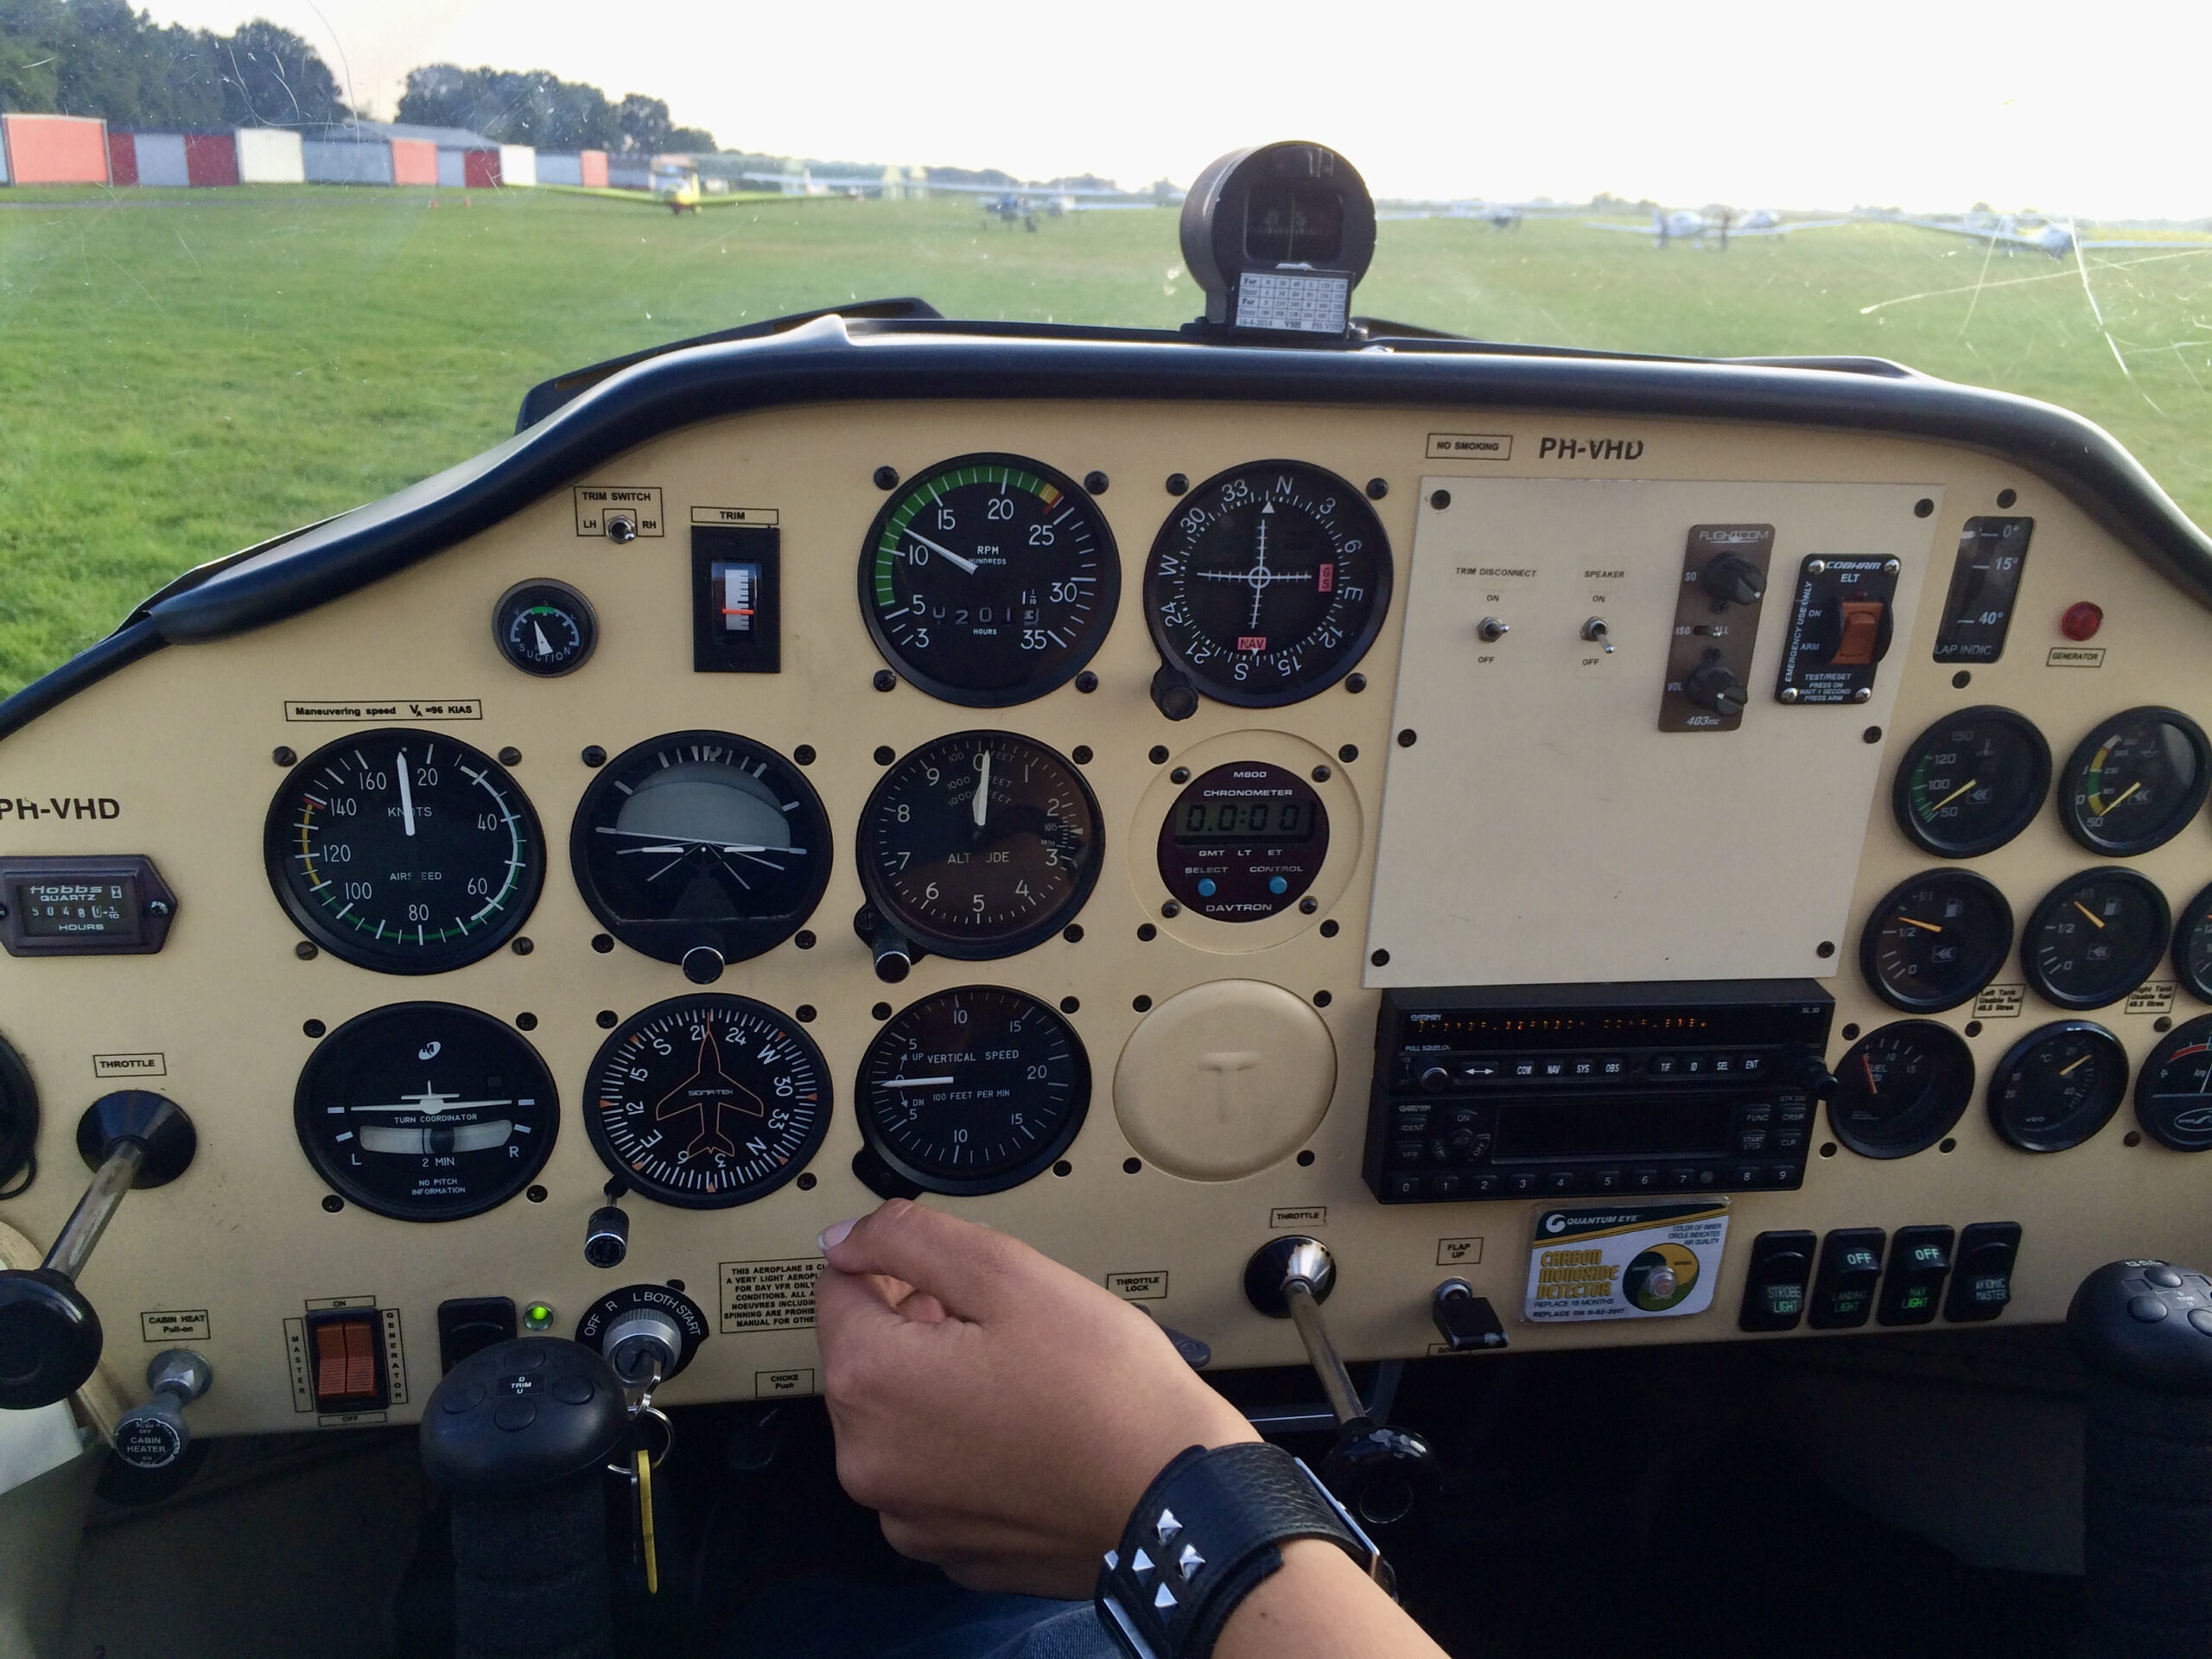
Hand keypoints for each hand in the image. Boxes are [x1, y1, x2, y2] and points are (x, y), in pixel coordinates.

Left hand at [814, 1199, 1257, 1597]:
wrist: (1178, 1500)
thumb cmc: (1106, 1386)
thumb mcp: (1009, 1272)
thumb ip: (909, 1239)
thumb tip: (842, 1239)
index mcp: (870, 1383)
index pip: (837, 1289)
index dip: (896, 1267)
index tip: (953, 1277)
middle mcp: (867, 1461)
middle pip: (864, 1359)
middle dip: (918, 1329)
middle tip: (1002, 1327)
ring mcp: (906, 1517)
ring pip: (898, 1421)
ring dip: (938, 1390)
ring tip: (1020, 1382)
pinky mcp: (948, 1552)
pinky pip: (932, 1478)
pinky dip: (963, 1451)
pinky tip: (1024, 1435)